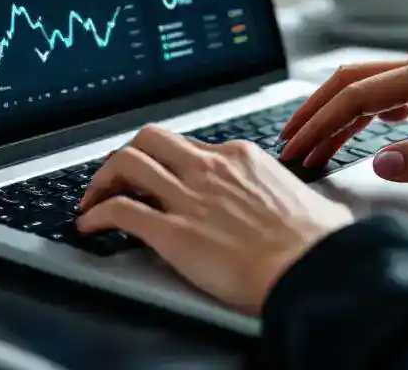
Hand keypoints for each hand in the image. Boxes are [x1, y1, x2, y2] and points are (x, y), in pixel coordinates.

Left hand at [78, 126, 352, 313]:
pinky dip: (96, 214)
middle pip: (149, 139)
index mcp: (240, 156)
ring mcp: (188, 197)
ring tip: (93, 197)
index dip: (165, 160)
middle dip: (125, 155)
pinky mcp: (173, 232)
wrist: (313, 268)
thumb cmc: (318, 243)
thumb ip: (289, 195)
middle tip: (116, 176)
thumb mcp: (308, 200)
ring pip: (126, 163)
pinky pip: (120, 211)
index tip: (158, 175)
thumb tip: (308, 207)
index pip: (187, 145)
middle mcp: (209, 168)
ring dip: (102, 179)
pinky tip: (89, 225)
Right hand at [279, 48, 407, 188]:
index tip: (298, 145)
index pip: (360, 93)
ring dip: (332, 116)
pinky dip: (356, 118)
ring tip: (308, 145)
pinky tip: (348, 135)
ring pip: (363, 89)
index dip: (322, 120)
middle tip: (288, 143)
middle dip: (315, 112)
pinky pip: (381, 99)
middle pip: (351, 81)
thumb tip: (378, 162)